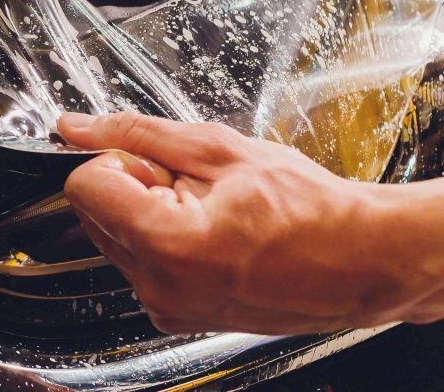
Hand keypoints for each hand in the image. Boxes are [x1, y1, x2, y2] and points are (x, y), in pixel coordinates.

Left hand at [58, 111, 415, 335]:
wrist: (367, 261)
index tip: (161, 165)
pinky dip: (165, 241)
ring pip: (116, 236)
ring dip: (150, 214)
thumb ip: (137, 134)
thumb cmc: (310, 209)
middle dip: (136, 188)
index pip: (83, 187)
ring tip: (213, 214)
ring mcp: (168, 309)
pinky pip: (142, 263)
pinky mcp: (177, 317)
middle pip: (95, 213)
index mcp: (166, 245)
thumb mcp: (219, 149)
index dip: (119, 162)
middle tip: (197, 188)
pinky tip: (214, 236)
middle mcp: (158, 288)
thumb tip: (76, 128)